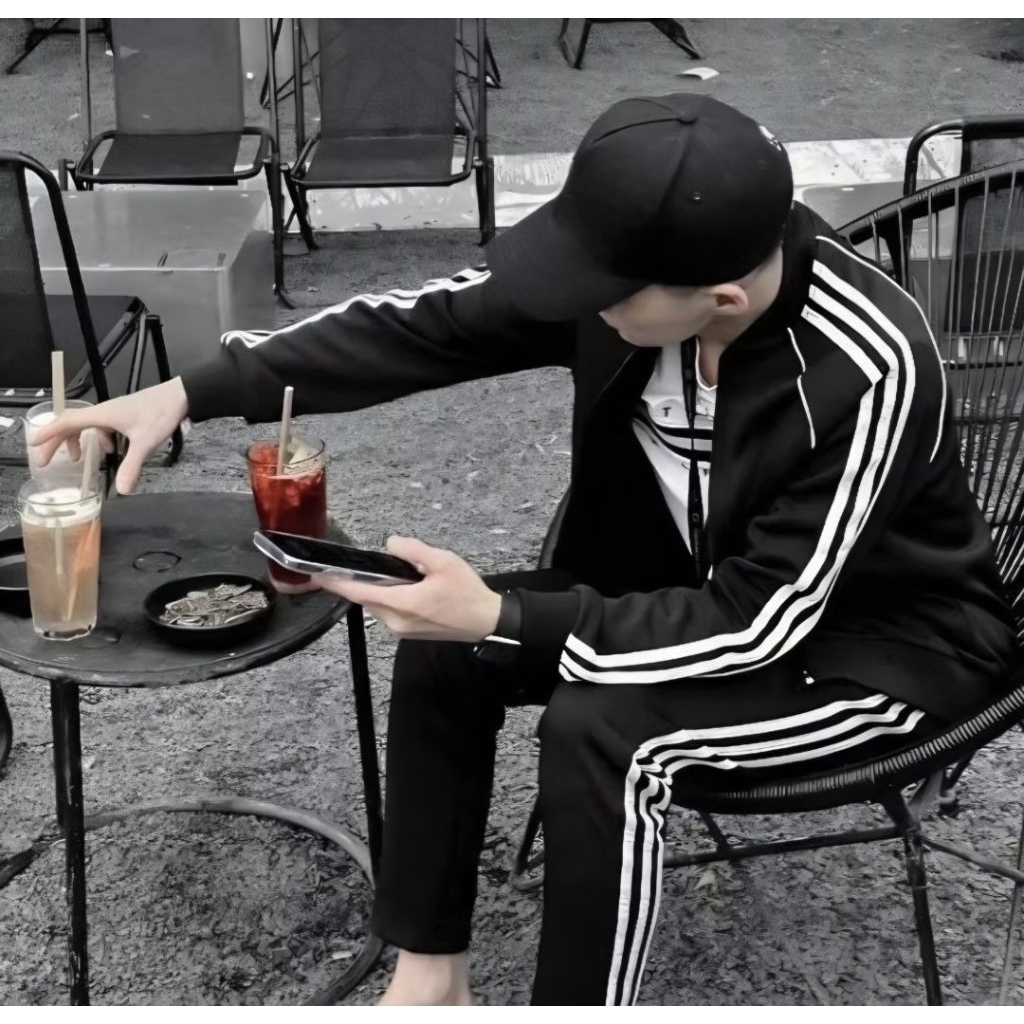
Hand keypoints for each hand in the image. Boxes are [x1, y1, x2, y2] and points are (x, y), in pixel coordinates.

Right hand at [31, 377, 188, 493]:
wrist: (180, 396)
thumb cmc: (161, 413)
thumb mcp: (145, 443)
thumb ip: (132, 466)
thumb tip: (123, 489)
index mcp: (102, 415)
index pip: (67, 422)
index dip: (48, 433)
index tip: (33, 444)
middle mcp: (104, 411)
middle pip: (71, 425)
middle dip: (57, 442)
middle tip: (46, 461)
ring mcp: (113, 412)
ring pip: (87, 426)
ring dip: (78, 441)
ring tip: (77, 459)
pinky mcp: (123, 414)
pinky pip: (103, 426)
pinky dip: (100, 438)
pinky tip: (112, 450)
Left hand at [313, 536, 501, 642]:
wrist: (486, 622)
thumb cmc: (467, 593)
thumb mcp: (443, 561)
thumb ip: (412, 550)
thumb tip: (390, 544)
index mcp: (402, 604)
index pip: (358, 592)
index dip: (335, 583)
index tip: (315, 574)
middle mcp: (395, 621)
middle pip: (366, 597)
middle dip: (363, 580)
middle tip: (369, 563)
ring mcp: (400, 630)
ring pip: (377, 604)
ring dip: (379, 589)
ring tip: (399, 573)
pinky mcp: (407, 633)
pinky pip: (388, 611)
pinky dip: (389, 597)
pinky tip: (406, 587)